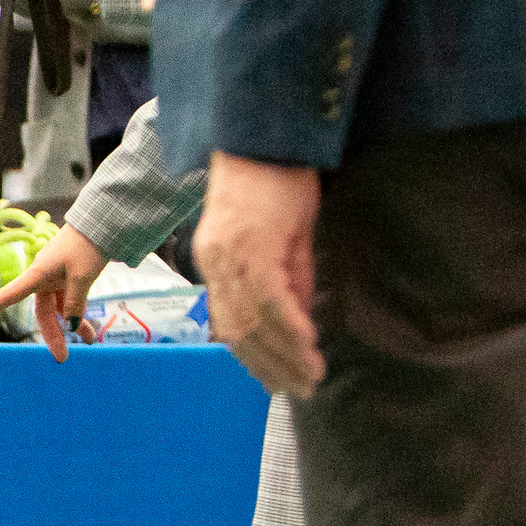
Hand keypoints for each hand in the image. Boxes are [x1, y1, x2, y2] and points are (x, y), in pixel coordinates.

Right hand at [0, 224, 107, 360]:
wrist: (100, 223)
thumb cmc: (87, 245)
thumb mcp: (82, 275)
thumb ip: (76, 302)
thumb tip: (72, 326)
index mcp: (38, 273)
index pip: (10, 294)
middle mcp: (43, 277)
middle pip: (43, 312)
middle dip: (54, 335)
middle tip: (62, 358)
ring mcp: (55, 278)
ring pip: (59, 308)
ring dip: (72, 325)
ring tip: (90, 341)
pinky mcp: (67, 277)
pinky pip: (70, 300)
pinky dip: (79, 313)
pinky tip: (90, 327)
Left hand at [196, 151, 324, 396]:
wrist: (265, 135)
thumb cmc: (275, 178)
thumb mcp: (285, 234)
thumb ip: (290, 275)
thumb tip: (299, 314)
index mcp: (216, 264)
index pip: (232, 325)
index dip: (255, 357)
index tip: (277, 380)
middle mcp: (216, 266)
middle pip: (240, 332)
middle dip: (270, 366)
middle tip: (298, 390)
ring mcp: (231, 259)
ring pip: (254, 322)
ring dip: (284, 354)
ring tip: (309, 377)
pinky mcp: (253, 247)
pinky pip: (270, 298)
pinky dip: (290, 325)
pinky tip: (308, 344)